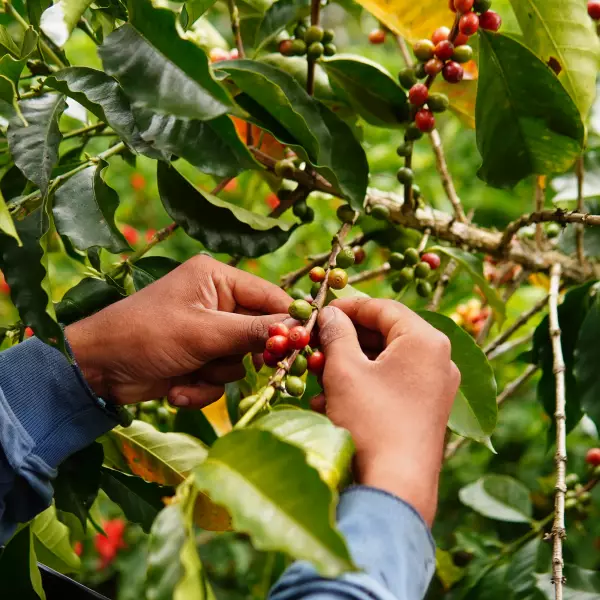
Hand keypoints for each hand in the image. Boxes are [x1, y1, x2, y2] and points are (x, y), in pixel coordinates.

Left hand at [66, 255, 290, 407]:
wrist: (98, 369)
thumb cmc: (147, 335)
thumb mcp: (204, 332)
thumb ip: (254, 331)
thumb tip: (300, 331)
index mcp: (217, 279)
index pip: (270, 296)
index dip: (288, 321)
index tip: (303, 345)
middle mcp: (216, 302)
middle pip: (259, 331)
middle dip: (243, 354)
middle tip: (252, 366)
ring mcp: (207, 332)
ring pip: (240, 360)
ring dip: (216, 374)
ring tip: (189, 372)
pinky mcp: (198, 358)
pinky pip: (220, 378)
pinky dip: (202, 388)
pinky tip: (176, 388)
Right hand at [314, 297, 459, 524]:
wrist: (396, 489)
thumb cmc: (370, 421)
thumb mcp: (345, 371)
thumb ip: (337, 334)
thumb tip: (330, 314)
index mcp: (425, 341)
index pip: (383, 308)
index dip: (348, 306)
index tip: (321, 312)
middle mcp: (439, 360)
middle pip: (386, 334)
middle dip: (347, 339)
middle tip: (316, 344)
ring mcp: (436, 388)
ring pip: (386, 362)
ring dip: (350, 364)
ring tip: (318, 375)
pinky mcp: (428, 412)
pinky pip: (392, 385)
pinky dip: (364, 386)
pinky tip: (331, 402)